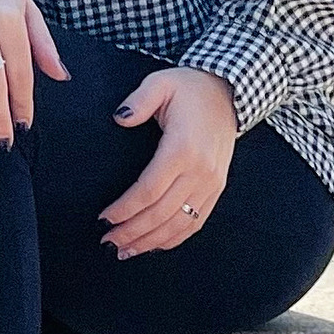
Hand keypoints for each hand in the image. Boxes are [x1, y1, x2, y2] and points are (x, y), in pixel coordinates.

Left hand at [101, 68, 236, 255]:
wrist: (229, 94)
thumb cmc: (189, 88)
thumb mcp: (161, 82)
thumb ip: (138, 100)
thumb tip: (120, 118)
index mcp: (183, 148)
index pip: (149, 190)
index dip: (124, 209)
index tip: (103, 219)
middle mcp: (200, 171)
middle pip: (161, 213)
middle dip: (131, 232)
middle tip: (107, 242)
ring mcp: (211, 183)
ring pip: (179, 224)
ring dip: (150, 242)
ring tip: (124, 251)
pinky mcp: (216, 189)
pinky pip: (195, 222)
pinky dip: (173, 238)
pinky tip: (153, 246)